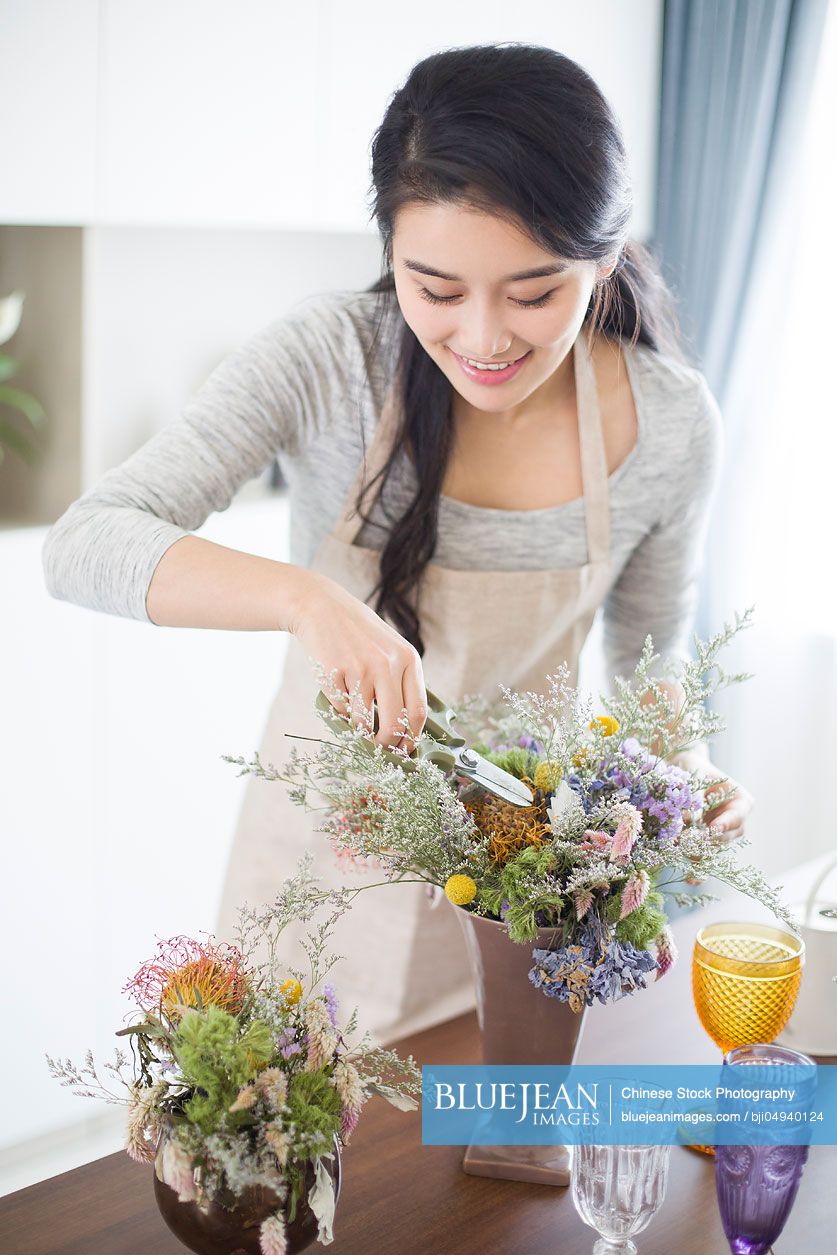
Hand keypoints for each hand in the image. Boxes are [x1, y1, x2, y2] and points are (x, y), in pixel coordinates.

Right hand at [289, 570, 428, 753]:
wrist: (322, 608)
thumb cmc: (359, 634)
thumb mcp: (391, 650)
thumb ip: (401, 682)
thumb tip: (404, 730)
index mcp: (408, 659)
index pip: (418, 711)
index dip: (411, 737)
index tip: (403, 749)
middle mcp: (388, 664)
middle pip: (394, 724)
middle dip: (386, 744)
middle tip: (378, 747)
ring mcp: (361, 669)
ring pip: (363, 721)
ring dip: (358, 726)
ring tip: (352, 705)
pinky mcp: (336, 673)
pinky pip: (341, 708)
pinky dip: (339, 708)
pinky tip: (337, 685)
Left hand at [672, 750, 754, 883]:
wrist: (684, 771)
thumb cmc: (693, 769)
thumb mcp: (694, 776)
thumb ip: (694, 797)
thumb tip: (687, 819)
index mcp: (741, 802)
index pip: (737, 815)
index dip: (725, 823)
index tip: (712, 829)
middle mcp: (736, 821)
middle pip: (727, 837)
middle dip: (708, 842)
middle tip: (689, 845)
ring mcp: (723, 834)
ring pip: (715, 849)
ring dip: (699, 854)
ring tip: (684, 861)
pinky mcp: (708, 843)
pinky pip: (705, 856)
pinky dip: (697, 866)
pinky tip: (691, 879)